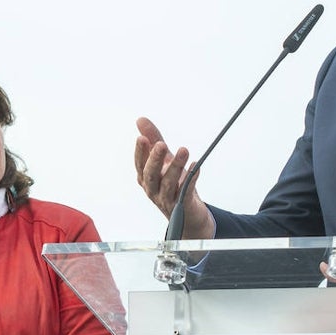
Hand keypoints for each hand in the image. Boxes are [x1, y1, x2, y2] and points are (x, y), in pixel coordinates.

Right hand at [134, 117, 214, 238]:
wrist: (188, 214)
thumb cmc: (172, 185)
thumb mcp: (163, 160)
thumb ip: (153, 140)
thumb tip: (140, 120)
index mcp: (146, 178)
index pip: (140, 164)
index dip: (140, 152)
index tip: (142, 138)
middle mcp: (153, 189)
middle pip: (151, 175)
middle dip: (155, 159)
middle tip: (161, 145)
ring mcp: (167, 199)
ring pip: (168, 183)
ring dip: (176, 166)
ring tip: (184, 150)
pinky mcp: (182, 205)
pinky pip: (186, 191)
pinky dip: (191, 178)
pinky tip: (195, 166)